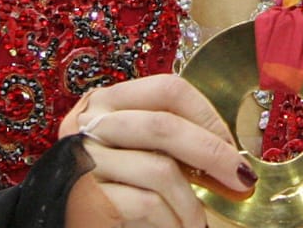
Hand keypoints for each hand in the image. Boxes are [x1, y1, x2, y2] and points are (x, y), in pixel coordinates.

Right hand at [57, 74, 255, 227]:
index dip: (207, 115)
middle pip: (165, 126)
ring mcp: (84, 160)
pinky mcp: (86, 198)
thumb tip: (233, 160)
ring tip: (198, 223)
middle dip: (212, 154)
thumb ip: (168, 144)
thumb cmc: (108, 188)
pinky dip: (171, 221)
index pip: (168, 89)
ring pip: (159, 169)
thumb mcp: (135, 153)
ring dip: (191, 203)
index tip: (230, 144)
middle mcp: (89, 124)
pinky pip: (146, 204)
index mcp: (105, 102)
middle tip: (241, 179)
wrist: (61, 221)